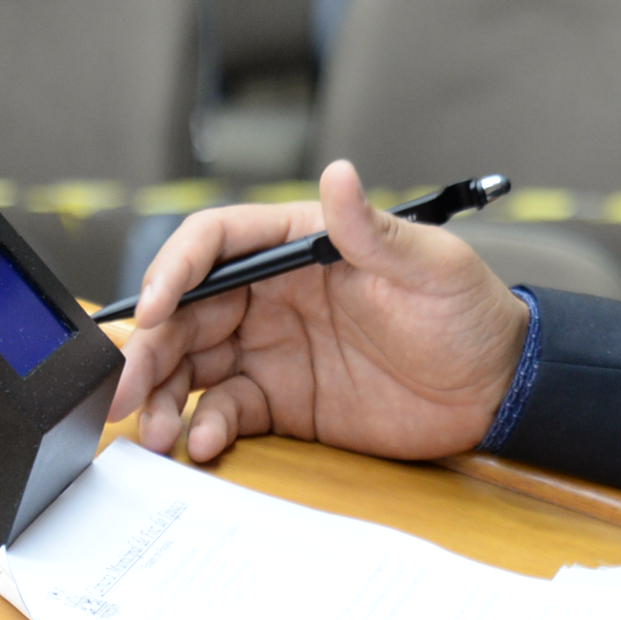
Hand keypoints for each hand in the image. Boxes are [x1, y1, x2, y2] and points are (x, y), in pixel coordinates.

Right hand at [112, 160, 529, 463]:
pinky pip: (223, 410)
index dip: (174, 272)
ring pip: (191, 366)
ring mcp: (273, 350)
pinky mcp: (281, 401)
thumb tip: (337, 174)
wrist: (496, 389)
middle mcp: (274, 295)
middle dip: (148, 349)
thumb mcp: (430, 266)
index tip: (153, 311)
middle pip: (186, 312)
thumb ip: (374, 230)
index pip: (216, 244)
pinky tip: (202, 445)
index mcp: (302, 246)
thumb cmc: (469, 313)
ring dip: (162, 395)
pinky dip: (202, 427)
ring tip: (153, 433)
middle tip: (123, 392)